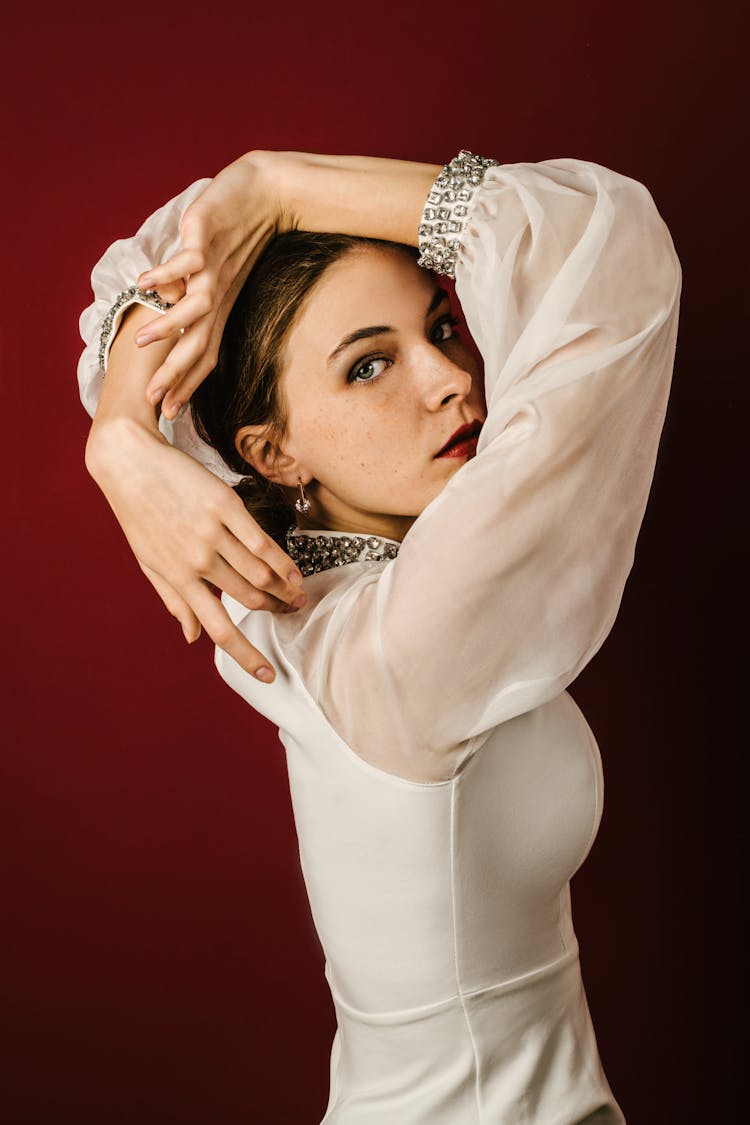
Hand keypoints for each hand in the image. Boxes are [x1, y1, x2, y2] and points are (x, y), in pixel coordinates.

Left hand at [86, 416, 306, 682]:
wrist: (129, 464)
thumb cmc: (138, 514)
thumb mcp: (149, 563)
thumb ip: (174, 601)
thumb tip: (190, 638)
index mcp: (178, 579)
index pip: (218, 629)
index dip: (247, 657)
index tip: (268, 674)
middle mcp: (196, 560)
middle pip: (249, 599)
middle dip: (276, 611)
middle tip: (292, 613)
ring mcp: (211, 533)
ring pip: (260, 573)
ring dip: (285, 590)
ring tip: (299, 595)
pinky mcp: (224, 506)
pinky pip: (260, 541)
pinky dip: (281, 561)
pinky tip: (293, 572)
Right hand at [131, 150, 288, 419]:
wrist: (270, 195)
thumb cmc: (243, 235)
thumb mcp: (221, 274)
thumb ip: (196, 295)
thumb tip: (172, 310)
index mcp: (221, 309)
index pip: (203, 355)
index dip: (187, 384)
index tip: (168, 413)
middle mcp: (218, 297)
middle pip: (195, 343)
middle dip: (174, 374)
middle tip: (154, 401)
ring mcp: (213, 270)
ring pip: (192, 307)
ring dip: (167, 326)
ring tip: (141, 342)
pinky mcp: (206, 240)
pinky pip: (186, 262)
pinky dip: (166, 274)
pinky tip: (144, 283)